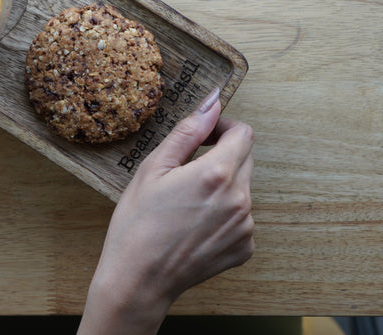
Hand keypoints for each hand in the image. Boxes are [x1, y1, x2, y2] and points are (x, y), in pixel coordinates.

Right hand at [78, 89, 254, 334]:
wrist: (138, 279)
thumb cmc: (137, 222)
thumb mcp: (153, 167)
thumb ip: (188, 131)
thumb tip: (212, 102)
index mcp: (217, 173)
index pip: (243, 134)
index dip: (223, 129)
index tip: (203, 137)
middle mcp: (240, 199)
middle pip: (245, 159)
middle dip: (221, 156)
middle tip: (186, 172)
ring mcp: (245, 226)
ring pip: (242, 189)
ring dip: (221, 187)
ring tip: (185, 204)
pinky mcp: (244, 248)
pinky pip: (241, 217)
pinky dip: (223, 215)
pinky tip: (194, 226)